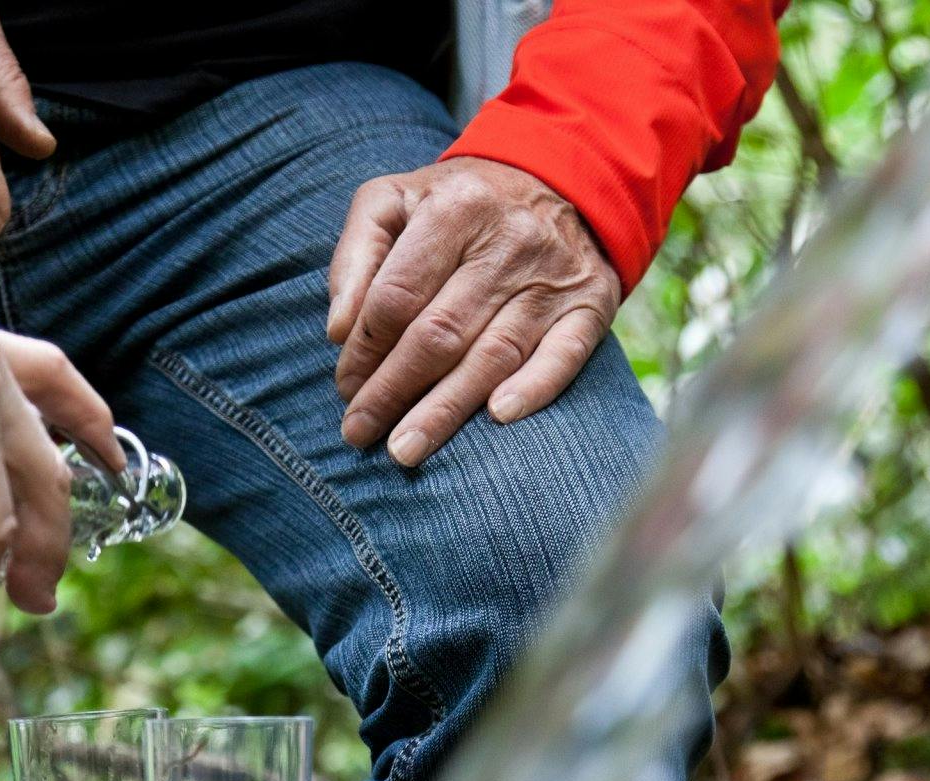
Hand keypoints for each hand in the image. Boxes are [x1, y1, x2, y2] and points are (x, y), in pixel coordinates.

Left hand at [327, 157, 621, 467]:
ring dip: (445, 410)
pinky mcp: (591, 305)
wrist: (560, 181)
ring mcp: (554, 277)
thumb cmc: (456, 204)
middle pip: (439, 332)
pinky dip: (533, 389)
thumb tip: (338, 331)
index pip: (397, 294)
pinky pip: (563, 355)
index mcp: (454, 208)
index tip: (344, 387)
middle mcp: (508, 241)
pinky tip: (498, 418)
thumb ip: (355, 258)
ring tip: (404, 450)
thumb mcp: (394, 201)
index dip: (364, 349)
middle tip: (359, 432)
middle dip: (392, 390)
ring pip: (492, 354)